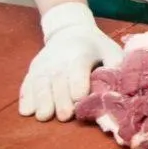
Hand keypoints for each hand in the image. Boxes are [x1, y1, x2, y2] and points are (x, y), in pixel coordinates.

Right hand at [19, 2, 123, 121]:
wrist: (70, 32)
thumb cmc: (96, 48)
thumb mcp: (111, 51)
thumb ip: (116, 67)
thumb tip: (122, 87)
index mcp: (82, 52)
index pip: (78, 68)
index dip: (78, 84)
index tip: (79, 99)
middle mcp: (60, 58)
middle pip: (58, 79)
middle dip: (60, 98)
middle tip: (64, 116)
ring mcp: (44, 64)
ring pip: (40, 83)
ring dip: (41, 100)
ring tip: (44, 116)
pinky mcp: (33, 70)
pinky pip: (27, 84)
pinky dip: (26, 97)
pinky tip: (27, 111)